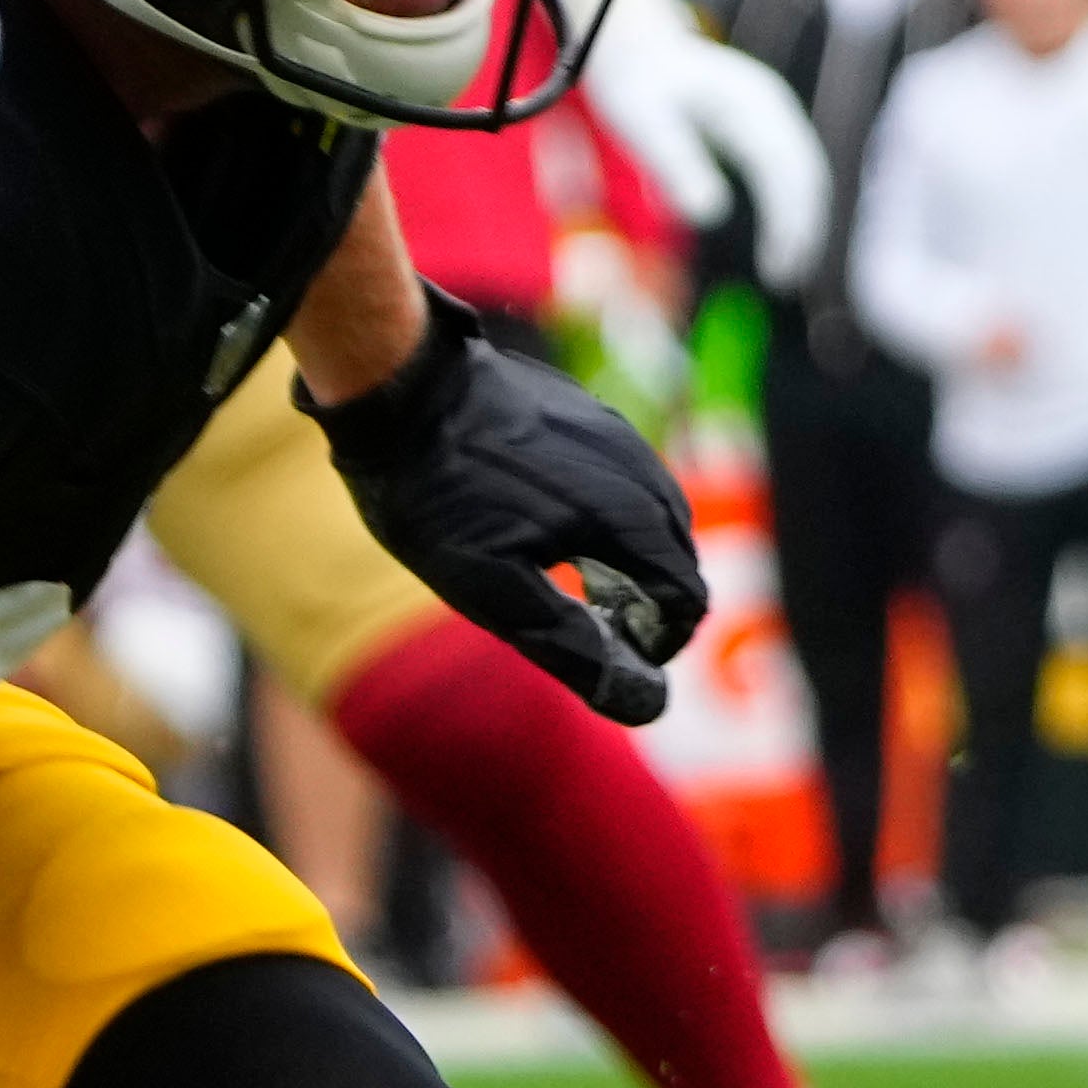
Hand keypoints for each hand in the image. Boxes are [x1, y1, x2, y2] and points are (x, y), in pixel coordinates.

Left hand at [313, 289, 710, 719]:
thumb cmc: (438, 495)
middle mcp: (638, 470)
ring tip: (574, 577)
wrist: (399, 386)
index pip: (688, 598)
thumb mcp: (495, 592)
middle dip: (651, 602)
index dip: (660, 642)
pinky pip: (631, 478)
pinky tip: (559, 525)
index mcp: (625, 518)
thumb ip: (575, 647)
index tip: (612, 652)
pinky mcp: (591, 413)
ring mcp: (617, 433)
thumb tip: (647, 701)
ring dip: (636, 558)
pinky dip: (618, 516)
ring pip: (660, 514)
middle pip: (681, 556)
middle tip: (589, 622)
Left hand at [588, 6, 833, 281]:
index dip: (790, 217)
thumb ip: (677, 163)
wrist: (637, 46)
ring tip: (784, 269)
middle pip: (806, 173)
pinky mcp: (762, 131)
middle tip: (785, 277)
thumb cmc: (636, 83)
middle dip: (802, 227)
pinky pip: (787, 174)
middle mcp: (773, 107)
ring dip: (800, 222)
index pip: (787, 167)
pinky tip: (777, 241)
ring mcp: (772, 117)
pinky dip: (788, 209)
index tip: (779, 261)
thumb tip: (710, 214)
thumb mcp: (645, 123)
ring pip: (803, 175)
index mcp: (752, 102)